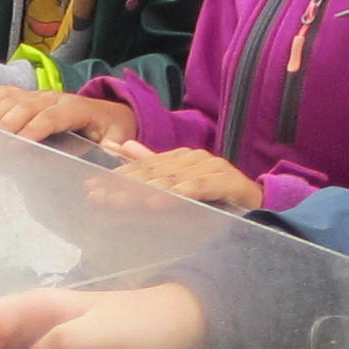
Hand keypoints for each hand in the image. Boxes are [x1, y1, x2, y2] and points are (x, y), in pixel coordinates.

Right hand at [0, 84, 134, 147]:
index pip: (52, 116)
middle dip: (6, 124)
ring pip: (13, 99)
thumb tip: (112, 148)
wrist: (109, 112)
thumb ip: (114, 143)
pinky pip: (6, 94)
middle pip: (26, 106)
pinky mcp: (30, 97)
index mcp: (77, 108)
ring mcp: (40, 95)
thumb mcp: (117, 135)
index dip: (34, 129)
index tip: (17, 145)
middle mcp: (55, 98)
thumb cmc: (110, 128)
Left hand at [108, 143, 262, 210]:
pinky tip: (162, 200)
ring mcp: (210, 166)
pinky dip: (180, 192)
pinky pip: (199, 187)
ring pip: (171, 180)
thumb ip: (151, 164)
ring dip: (144, 190)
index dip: (115, 176)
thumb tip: (119, 146)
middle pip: (152, 172)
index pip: (141, 166)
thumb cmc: (216, 194)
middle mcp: (192, 158)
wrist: (258, 202)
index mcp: (178, 157)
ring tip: (121, 201)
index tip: (91, 188)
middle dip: (122, 185)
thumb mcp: (180, 182)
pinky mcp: (226, 181)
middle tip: (98, 196)